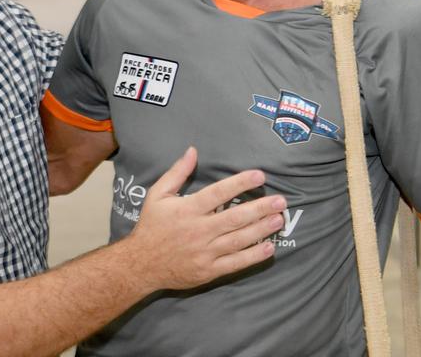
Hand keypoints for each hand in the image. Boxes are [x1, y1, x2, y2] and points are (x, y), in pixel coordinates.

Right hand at [125, 147, 284, 290]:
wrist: (140, 264)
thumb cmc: (151, 226)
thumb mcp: (158, 195)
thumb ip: (177, 172)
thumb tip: (193, 150)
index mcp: (187, 210)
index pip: (218, 193)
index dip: (240, 183)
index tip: (260, 175)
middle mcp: (198, 230)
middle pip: (234, 218)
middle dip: (260, 208)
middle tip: (281, 201)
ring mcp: (204, 252)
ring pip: (238, 240)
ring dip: (261, 230)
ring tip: (278, 219)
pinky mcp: (208, 270)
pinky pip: (235, 263)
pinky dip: (253, 256)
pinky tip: (269, 248)